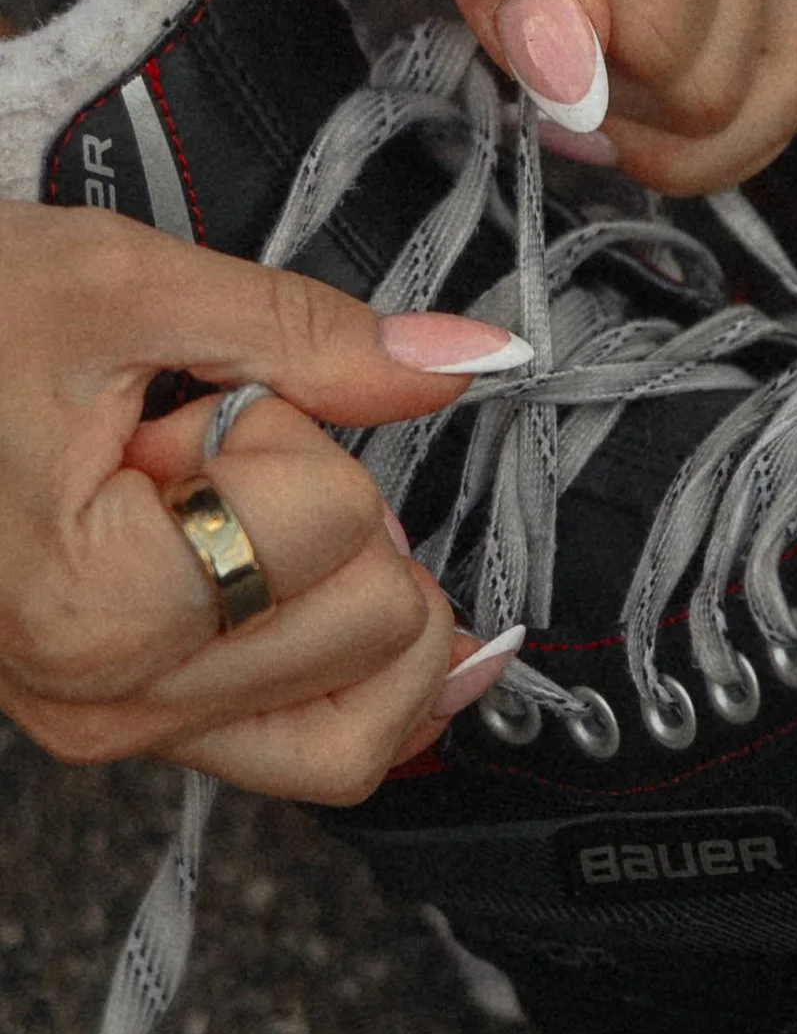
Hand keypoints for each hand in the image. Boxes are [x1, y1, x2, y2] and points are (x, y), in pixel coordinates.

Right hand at [0, 207, 515, 801]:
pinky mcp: (127, 727)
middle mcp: (104, 701)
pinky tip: (371, 589)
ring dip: (350, 594)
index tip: (185, 409)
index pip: (335, 521)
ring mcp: (113, 728)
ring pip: (362, 728)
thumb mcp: (126, 286)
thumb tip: (467, 355)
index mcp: (92, 606)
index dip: (292, 433)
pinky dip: (367, 672)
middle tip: (202, 456)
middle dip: (326, 511)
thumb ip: (312, 331)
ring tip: (236, 510)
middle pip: (374, 622)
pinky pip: (306, 747)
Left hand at [248, 0, 796, 197]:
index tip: (479, 28)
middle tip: (498, 43)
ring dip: (658, 122)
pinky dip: (664, 92)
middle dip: (610, 104)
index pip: (674, 42)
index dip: (569, 72)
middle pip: (730, 81)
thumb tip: (568, 78)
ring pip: (762, 83)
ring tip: (546, 70)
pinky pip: (734, 45)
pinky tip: (575, 56)